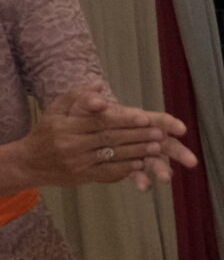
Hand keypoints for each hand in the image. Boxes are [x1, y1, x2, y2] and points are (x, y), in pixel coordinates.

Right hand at [16, 87, 198, 190]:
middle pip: (110, 139)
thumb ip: (77, 96)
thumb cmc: (46, 131)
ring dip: (137, 152)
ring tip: (157, 147)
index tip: (145, 117)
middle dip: (137, 136)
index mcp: (65, 126)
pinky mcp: (82, 176)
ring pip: (112, 156)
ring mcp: (77, 163)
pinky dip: (126, 168)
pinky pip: (108, 172)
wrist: (28, 162)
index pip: (100, 121)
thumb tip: (99, 84)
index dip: (124, 119)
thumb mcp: (55, 109)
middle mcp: (71, 145)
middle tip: (159, 133)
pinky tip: (141, 163)